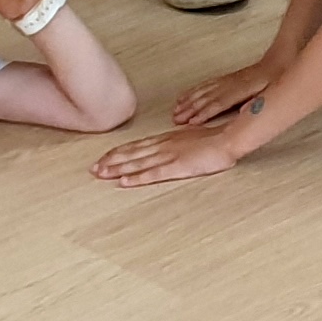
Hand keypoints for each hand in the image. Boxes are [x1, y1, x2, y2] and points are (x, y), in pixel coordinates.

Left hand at [96, 121, 245, 187]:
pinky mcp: (177, 167)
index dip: (118, 152)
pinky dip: (137, 178)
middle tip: (93, 169)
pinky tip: (124, 183)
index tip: (103, 158)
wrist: (228, 139)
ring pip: (138, 163)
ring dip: (118, 169)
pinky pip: (153, 174)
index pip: (136, 146)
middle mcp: (163, 146)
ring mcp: (169, 156)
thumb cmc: (214, 139)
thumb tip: (167, 146)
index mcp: (166, 139)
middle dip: (111, 161)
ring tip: (102, 174)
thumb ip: (177, 142)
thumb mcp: (191, 137)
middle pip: (132, 154)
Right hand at [171, 60, 283, 126]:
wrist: (277, 63)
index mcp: (241, 90)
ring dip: (188, 100)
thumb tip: (246, 112)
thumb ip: (257, 102)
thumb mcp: (270, 93)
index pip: (219, 103)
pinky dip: (194, 90)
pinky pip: (206, 84)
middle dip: (190, 108)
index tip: (191, 122)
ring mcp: (226, 80)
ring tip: (176, 110)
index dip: (204, 113)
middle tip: (176, 119)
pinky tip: (186, 96)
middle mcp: (230, 84)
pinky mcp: (225, 78)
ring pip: (203, 90)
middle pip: (206, 97)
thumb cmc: (274, 81)